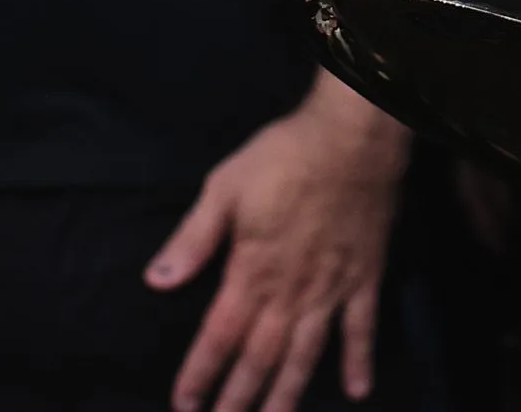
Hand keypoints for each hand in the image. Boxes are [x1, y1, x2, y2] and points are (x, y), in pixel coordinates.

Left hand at [147, 89, 406, 411]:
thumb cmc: (284, 155)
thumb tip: (157, 281)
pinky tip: (358, 391)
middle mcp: (291, 293)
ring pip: (306, 355)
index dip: (199, 374)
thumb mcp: (225, 186)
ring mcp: (331, 289)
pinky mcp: (364, 277)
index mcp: (252, 272)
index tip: (184, 405)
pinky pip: (362, 327)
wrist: (354, 136)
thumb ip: (193, 238)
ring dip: (287, 395)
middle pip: (259, 358)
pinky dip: (360, 360)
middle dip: (237, 399)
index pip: (218, 336)